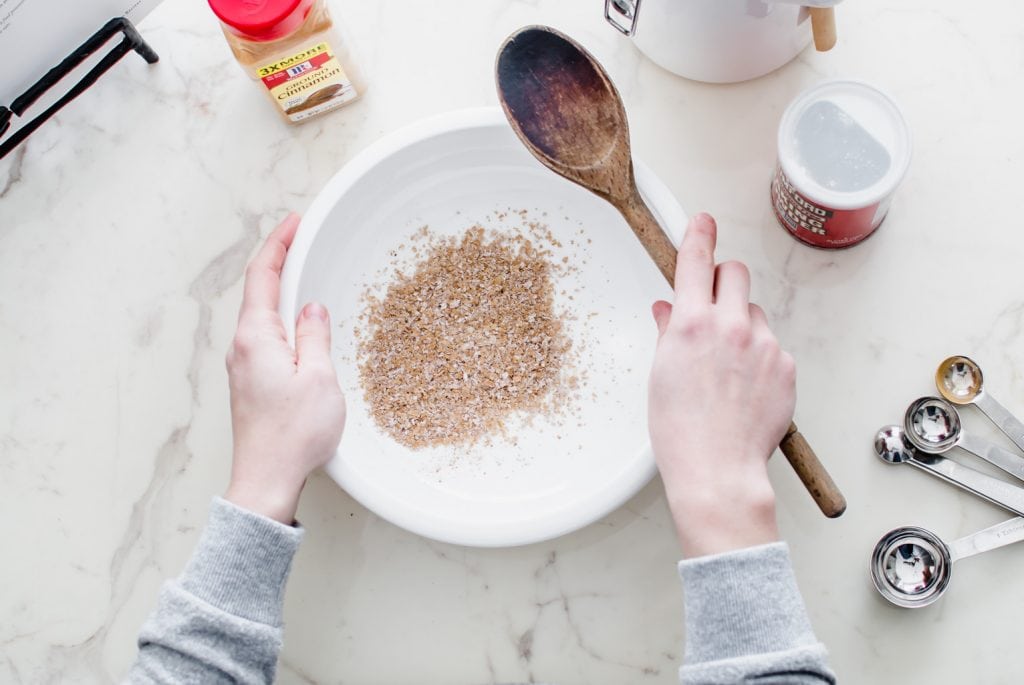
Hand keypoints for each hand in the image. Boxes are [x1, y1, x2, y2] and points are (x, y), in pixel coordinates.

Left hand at [224, 214, 345, 523]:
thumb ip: (314, 336)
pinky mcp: (251, 384)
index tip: (294, 223)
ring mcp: (243, 366)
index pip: (262, 276)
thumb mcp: (318, 378)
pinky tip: (299, 323)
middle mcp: (242, 347)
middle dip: (278, 261)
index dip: (278, 244)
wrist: (267, 480)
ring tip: (303, 273)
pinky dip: (281, 318)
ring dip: (280, 290)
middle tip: (301, 239)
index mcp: (256, 337)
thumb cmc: (293, 434)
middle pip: (258, 292)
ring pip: (261, 316)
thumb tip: (312, 309)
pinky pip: (265, 338)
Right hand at [648, 213, 794, 557]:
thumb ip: (668, 333)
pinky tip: (745, 387)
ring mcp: (764, 345)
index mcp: (692, 324)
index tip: (702, 222)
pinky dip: (760, 357)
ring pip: (756, 312)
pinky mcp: (786, 366)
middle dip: (722, 282)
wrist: (717, 469)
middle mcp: (732, 326)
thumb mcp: (661, 374)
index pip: (695, 261)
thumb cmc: (681, 430)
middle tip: (712, 306)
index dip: (698, 235)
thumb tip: (668, 312)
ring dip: (743, 324)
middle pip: (735, 273)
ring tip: (728, 366)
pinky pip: (772, 346)